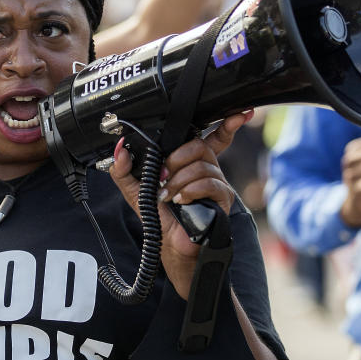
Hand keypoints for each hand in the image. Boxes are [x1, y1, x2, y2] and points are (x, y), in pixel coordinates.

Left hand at [109, 113, 250, 296]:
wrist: (171, 246)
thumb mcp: (135, 191)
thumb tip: (119, 149)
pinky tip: (181, 201)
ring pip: (202, 164)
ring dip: (179, 179)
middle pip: (199, 145)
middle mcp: (206, 168)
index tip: (240, 113)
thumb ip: (123, 170)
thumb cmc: (160, 217)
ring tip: (167, 196)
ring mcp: (217, 183)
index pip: (213, 136)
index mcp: (190, 162)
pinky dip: (191, 190)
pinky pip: (210, 184)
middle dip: (177, 157)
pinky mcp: (222, 200)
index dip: (228, 124)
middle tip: (163, 175)